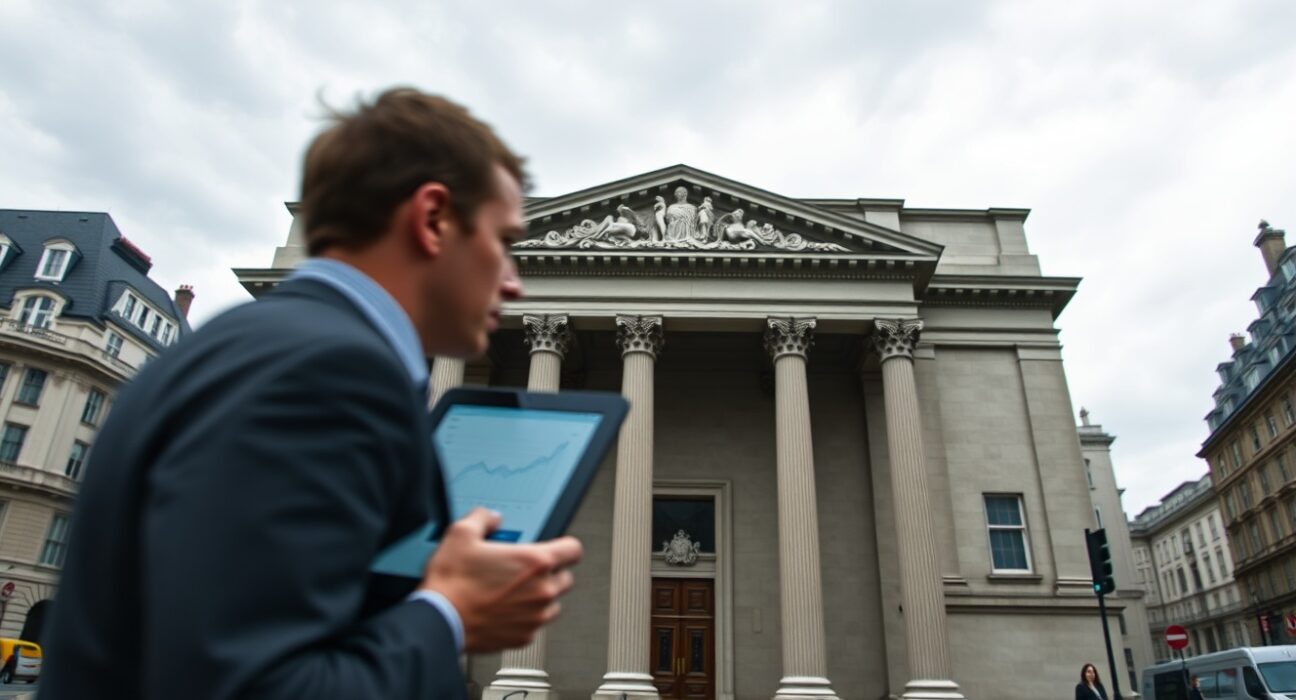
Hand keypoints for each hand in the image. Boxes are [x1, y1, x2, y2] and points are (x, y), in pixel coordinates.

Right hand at [422, 508, 581, 651]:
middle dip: (549, 573)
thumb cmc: (451, 583)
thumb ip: (482, 518)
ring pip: (552, 604)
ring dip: (539, 597)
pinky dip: (524, 618)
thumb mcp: (461, 534)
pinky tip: (503, 610)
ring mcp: (534, 617)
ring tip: (513, 591)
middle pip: (565, 578)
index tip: (557, 548)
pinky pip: (534, 625)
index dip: (565, 546)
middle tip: (524, 570)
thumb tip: (489, 517)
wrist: (439, 621)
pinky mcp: (523, 637)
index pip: (574, 550)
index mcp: (535, 562)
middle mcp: (541, 590)